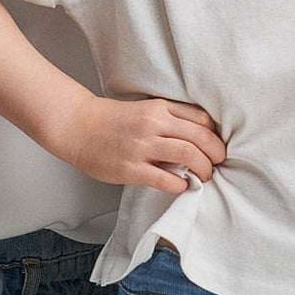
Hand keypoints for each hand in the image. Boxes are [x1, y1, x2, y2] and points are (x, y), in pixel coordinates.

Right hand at [46, 96, 228, 194]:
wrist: (77, 126)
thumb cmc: (110, 120)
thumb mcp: (144, 110)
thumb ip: (168, 119)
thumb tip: (197, 138)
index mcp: (159, 108)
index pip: (201, 119)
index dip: (215, 135)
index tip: (216, 145)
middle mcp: (153, 124)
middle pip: (200, 138)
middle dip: (216, 154)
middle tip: (218, 163)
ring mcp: (142, 147)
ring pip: (188, 155)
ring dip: (204, 169)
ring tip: (204, 176)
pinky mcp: (131, 168)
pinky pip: (165, 179)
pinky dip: (180, 184)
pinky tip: (182, 186)